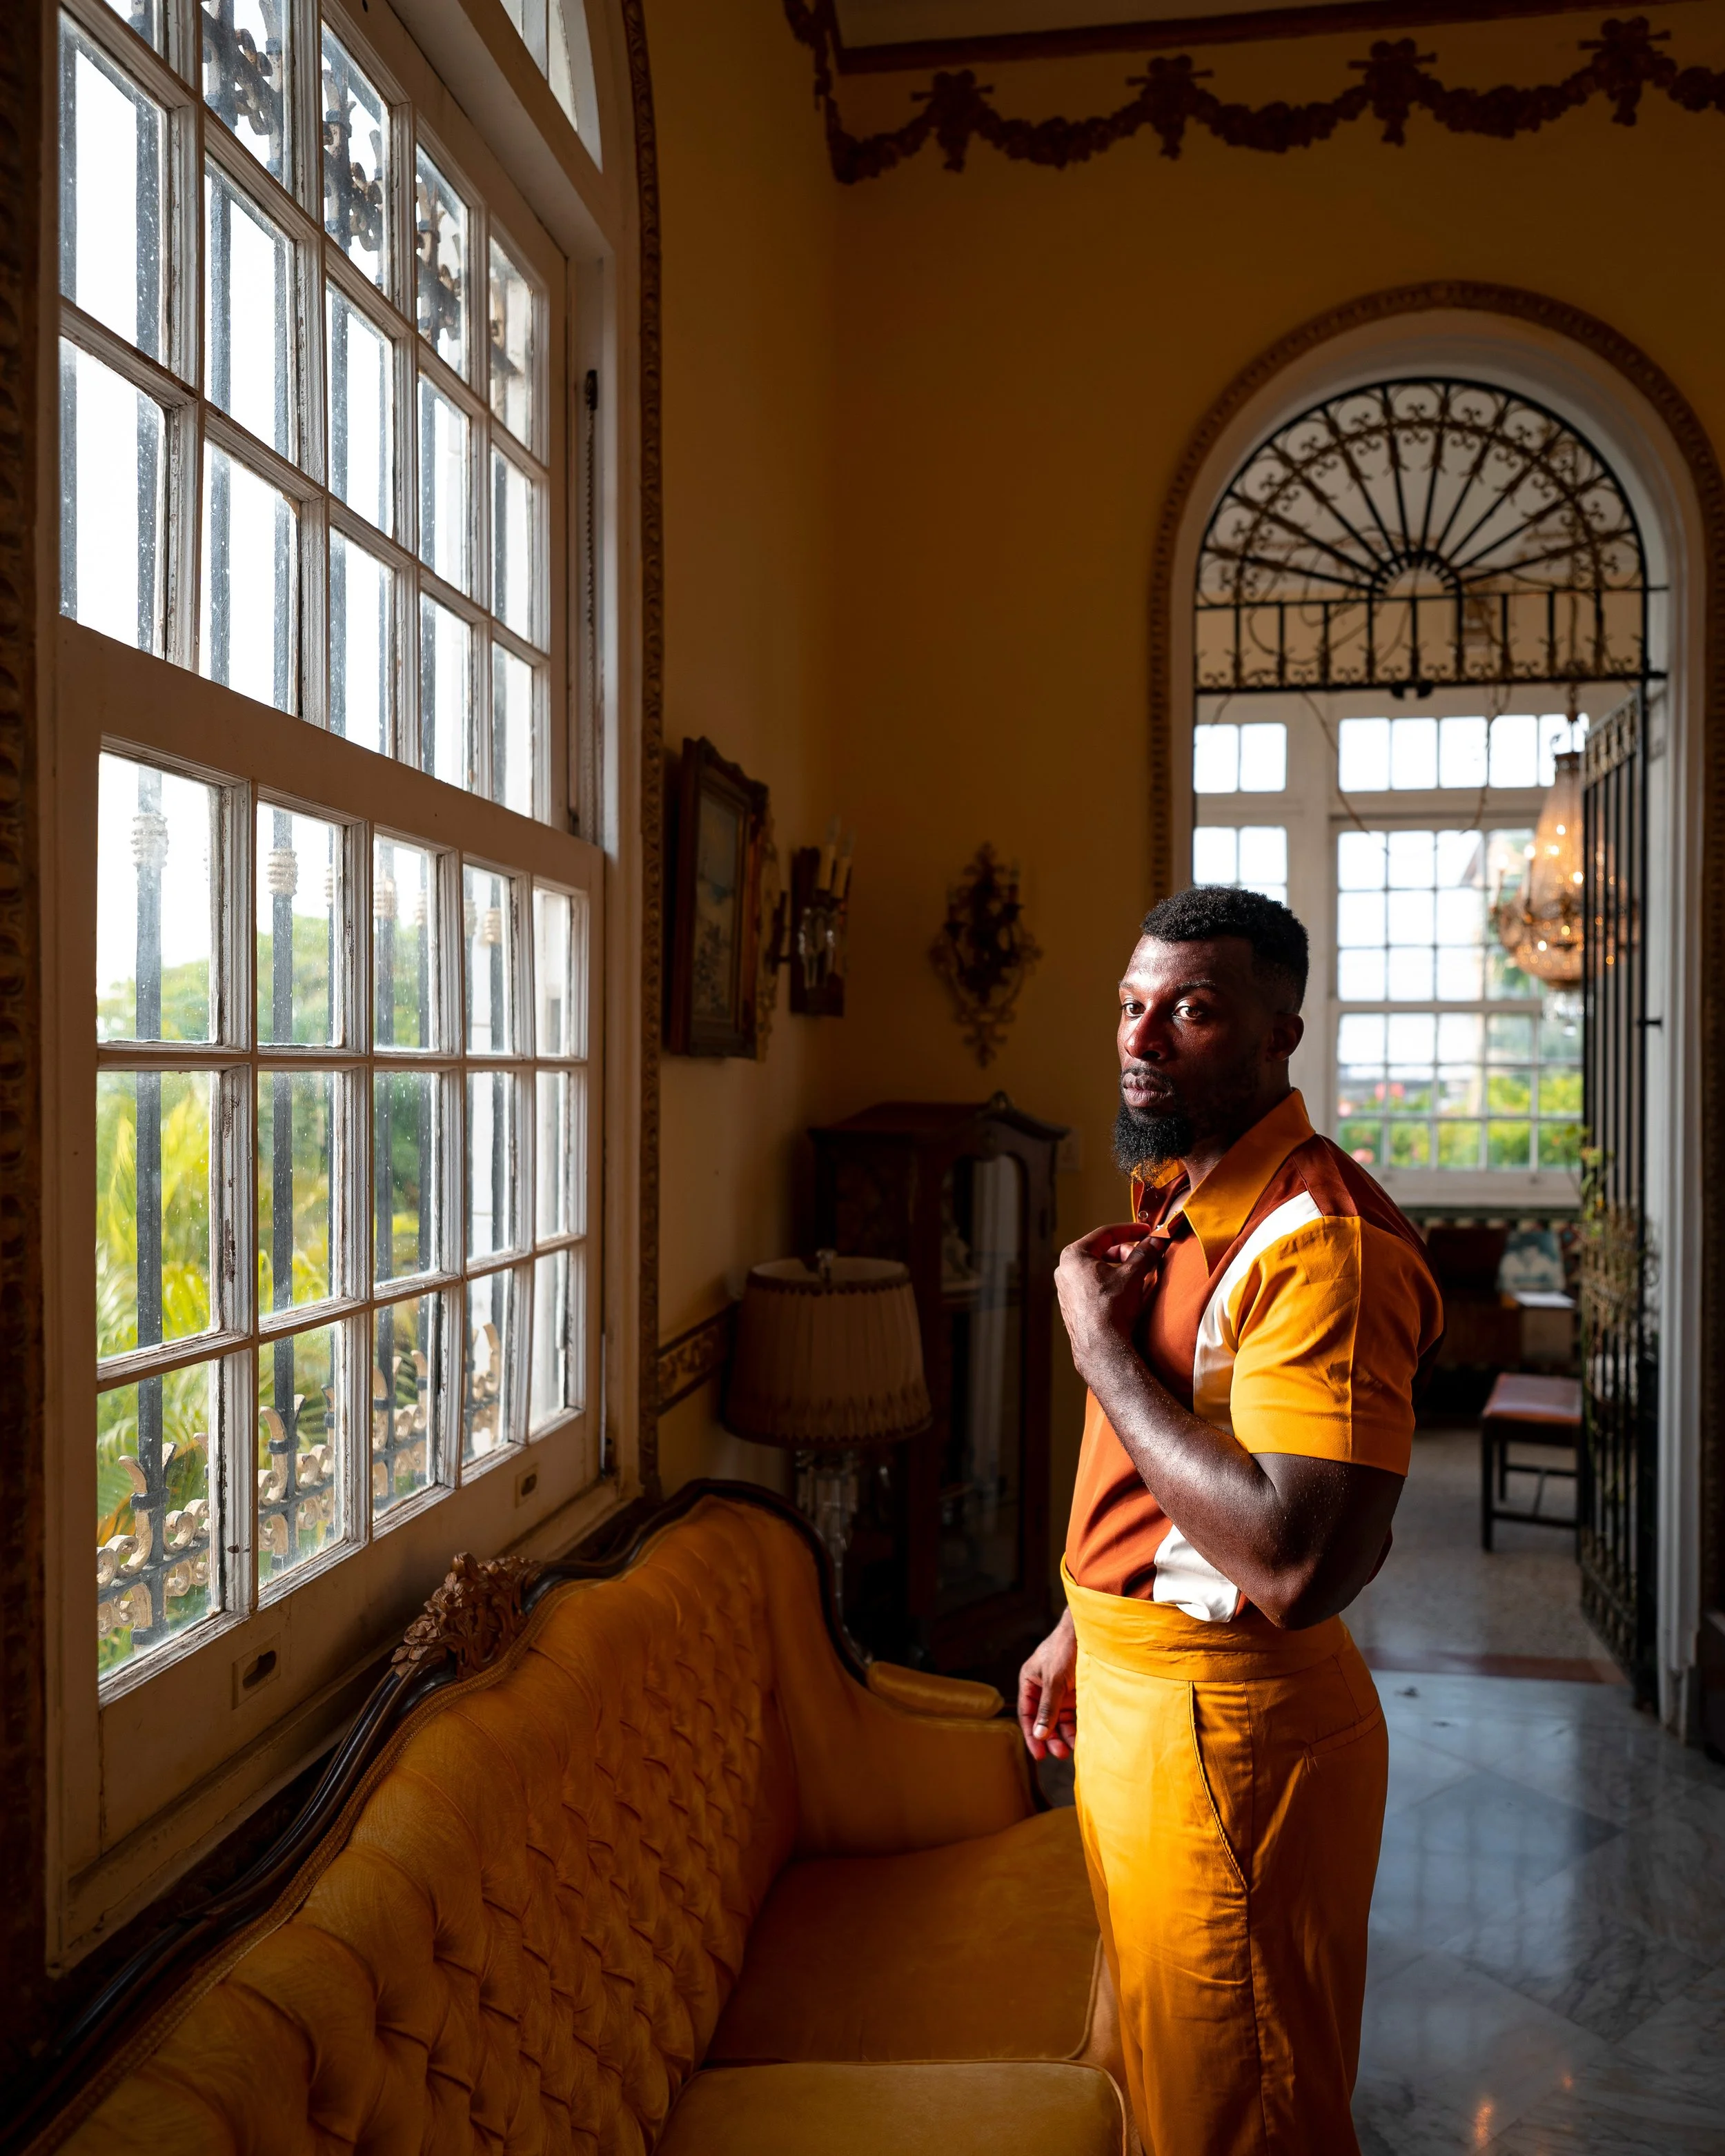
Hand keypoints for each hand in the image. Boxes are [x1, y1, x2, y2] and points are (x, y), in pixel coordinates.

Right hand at [1018, 1609, 1077, 1760]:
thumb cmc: (1065, 1649)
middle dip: (1050, 1738)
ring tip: (1072, 1749)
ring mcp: (1060, 1692)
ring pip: (1058, 1720)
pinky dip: (1075, 1727)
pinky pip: (1072, 1715)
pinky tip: (1080, 1738)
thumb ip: (1047, 1708)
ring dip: (1063, 1735)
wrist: (1090, 1632)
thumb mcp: (1053, 1680)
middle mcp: (1043, 1689)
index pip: (1027, 1714)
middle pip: (1043, 1720)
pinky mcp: (1075, 1693)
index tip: (1039, 1755)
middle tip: (1060, 1753)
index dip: (1032, 1734)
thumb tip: (1039, 1735)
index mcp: (1030, 1682)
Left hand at [1055, 1222, 1158, 1387]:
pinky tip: (1127, 1293)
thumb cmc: (1110, 1308)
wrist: (1101, 1346)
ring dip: (1120, 1269)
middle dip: (1126, 1253)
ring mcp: (1066, 1290)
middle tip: (1145, 1257)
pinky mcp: (1072, 1307)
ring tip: (1139, 1276)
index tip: (1146, 1231)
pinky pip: (1093, 1287)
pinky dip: (1111, 1284)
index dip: (1130, 1230)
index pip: (1105, 1234)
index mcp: (1073, 1256)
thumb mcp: (1132, 1275)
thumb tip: (1156, 1240)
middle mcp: (1065, 1271)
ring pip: (1098, 1270)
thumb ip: (1144, 1254)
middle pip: (1101, 1252)